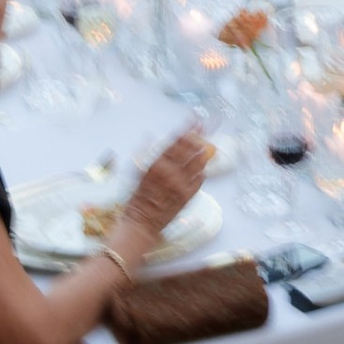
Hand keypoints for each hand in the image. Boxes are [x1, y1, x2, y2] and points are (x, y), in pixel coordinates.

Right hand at [120, 125, 212, 245]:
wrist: (142, 223)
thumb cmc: (137, 198)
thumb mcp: (138, 172)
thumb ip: (147, 154)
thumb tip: (149, 136)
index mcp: (157, 164)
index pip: (176, 141)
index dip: (188, 129)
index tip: (195, 120)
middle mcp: (171, 173)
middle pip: (191, 149)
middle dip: (199, 137)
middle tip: (205, 128)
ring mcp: (181, 184)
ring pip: (199, 162)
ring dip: (203, 152)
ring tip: (206, 146)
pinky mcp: (189, 196)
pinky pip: (201, 179)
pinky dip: (202, 171)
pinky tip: (202, 168)